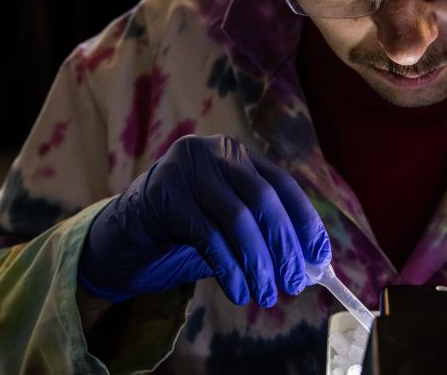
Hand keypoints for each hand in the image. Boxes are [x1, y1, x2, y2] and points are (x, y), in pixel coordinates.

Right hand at [78, 135, 331, 306]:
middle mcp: (214, 151)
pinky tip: (238, 291)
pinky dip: (229, 268)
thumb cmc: (187, 227)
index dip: (305, 221)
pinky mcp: (163, 194)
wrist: (125, 230)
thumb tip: (308, 264)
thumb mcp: (228, 221)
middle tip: (294, 283)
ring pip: (237, 219)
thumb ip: (263, 232)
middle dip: (284, 246)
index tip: (320, 258)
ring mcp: (186, 168)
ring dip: (257, 263)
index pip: (282, 184)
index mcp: (236, 153)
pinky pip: (207, 236)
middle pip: (263, 200)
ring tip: (267, 295)